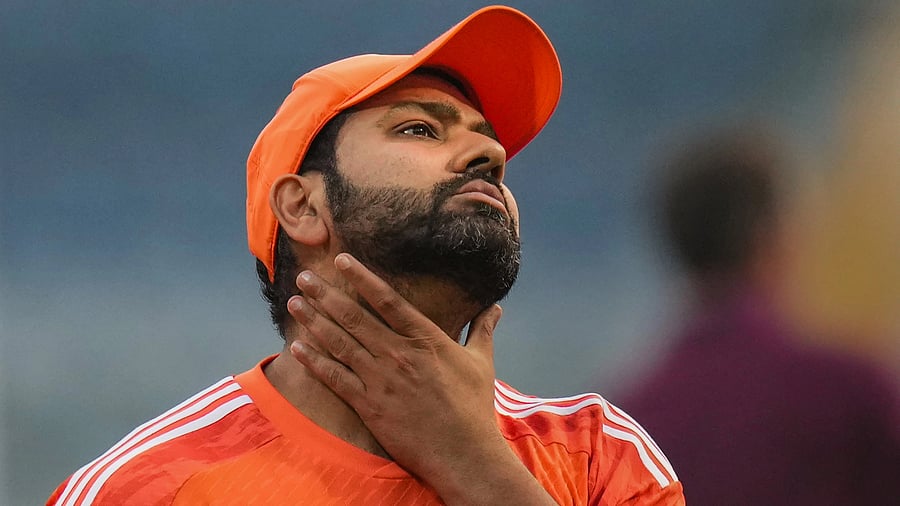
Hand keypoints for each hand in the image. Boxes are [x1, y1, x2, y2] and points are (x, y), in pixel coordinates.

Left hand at [287, 253, 554, 504]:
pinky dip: (315, 362)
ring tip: (295, 303)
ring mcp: (381, 380)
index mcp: (426, 339)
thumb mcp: (481, 362)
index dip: (362, 278)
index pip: (388, 301)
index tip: (342, 260)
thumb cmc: (474, 408)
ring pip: (340, 343)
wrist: (464, 453)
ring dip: (314, 322)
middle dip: (326, 295)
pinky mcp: (369, 406)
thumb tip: (495, 307)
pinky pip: (336, 379)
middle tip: (305, 277)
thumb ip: (482, 330)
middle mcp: (399, 354)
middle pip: (355, 317)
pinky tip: (297, 348)